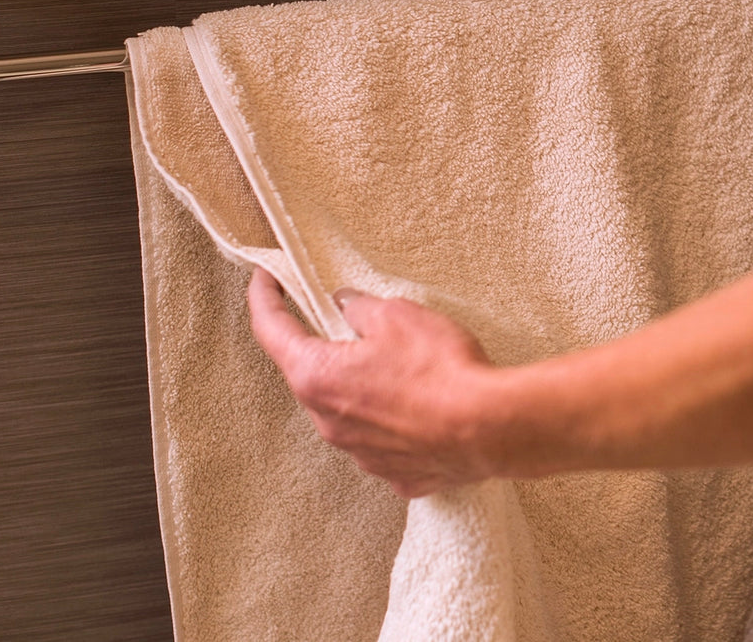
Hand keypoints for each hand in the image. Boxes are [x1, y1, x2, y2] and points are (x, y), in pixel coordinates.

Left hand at [248, 266, 502, 497]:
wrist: (488, 428)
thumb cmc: (437, 369)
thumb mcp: (395, 315)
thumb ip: (359, 309)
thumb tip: (347, 308)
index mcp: (317, 377)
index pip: (272, 331)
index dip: (263, 298)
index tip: (264, 278)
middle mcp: (328, 423)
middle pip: (313, 375)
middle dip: (326, 349)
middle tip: (351, 323)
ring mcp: (360, 455)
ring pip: (348, 411)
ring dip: (363, 387)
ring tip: (402, 367)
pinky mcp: (395, 473)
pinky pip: (383, 440)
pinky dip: (393, 420)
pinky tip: (421, 406)